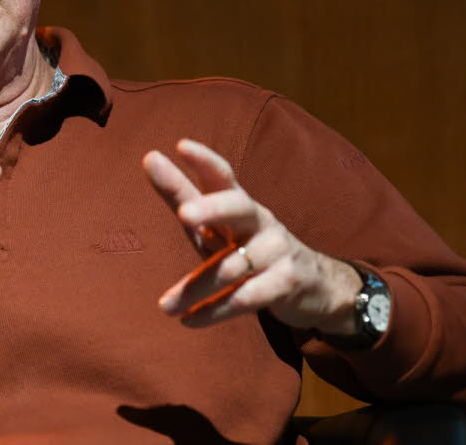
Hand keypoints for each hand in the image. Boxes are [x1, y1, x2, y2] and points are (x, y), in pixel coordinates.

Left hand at [143, 139, 361, 334]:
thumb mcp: (217, 226)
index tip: (181, 146)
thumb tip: (149, 158)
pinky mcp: (286, 284)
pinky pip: (247, 298)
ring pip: (232, 267)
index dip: (205, 161)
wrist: (315, 285)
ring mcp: (276, 252)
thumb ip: (183, 197)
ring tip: (165, 306)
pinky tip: (190, 320)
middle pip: (238, 208)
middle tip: (184, 214)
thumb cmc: (249, 249)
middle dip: (213, 208)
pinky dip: (216, 311)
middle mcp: (259, 222)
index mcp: (240, 205)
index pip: (224, 176)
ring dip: (195, 287)